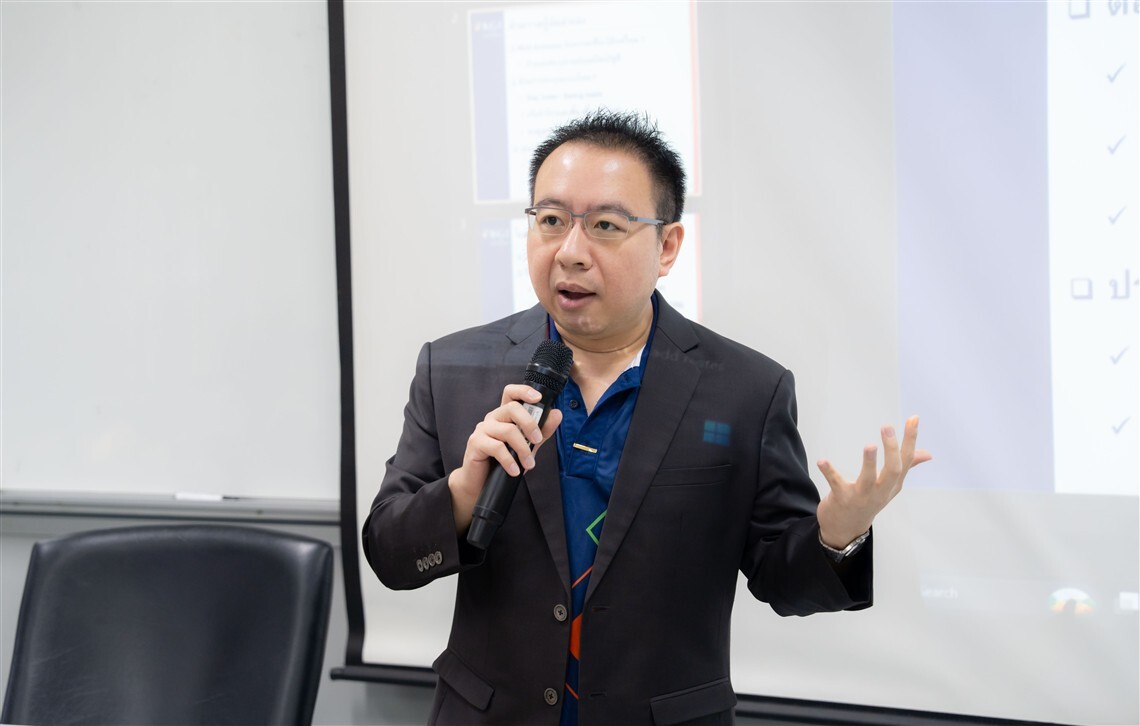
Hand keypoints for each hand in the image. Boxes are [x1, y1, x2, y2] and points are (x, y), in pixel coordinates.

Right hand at [448, 384, 562, 532]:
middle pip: (512, 408)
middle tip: (537, 441)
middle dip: (529, 424)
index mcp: (504, 414)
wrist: (481, 482)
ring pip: (508, 430)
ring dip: (523, 449)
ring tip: (529, 464)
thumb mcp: (528, 445)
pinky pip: (496, 447)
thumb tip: (557, 414)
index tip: (538, 398)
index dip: (524, 391)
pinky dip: (509, 460)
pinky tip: (515, 470)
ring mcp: (483, 429)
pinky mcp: (475, 443)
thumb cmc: (504, 461)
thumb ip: (541, 430)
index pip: (511, 393)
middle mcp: (493, 417)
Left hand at [816, 416, 931, 547]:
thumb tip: (928, 454)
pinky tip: (822, 461)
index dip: (910, 439)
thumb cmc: (868, 502)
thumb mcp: (890, 487)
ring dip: (869, 463)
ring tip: (870, 446)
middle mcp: (880, 491)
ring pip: (868, 479)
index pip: (906, 460)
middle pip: (892, 470)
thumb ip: (906, 467)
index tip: (913, 419)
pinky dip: (829, 472)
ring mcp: (862, 496)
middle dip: (892, 449)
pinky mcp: (842, 499)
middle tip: (888, 427)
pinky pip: (836, 484)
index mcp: (893, 484)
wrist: (845, 530)